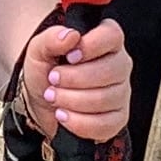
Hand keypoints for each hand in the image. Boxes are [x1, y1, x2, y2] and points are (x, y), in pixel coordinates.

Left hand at [18, 18, 133, 149]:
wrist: (39, 103)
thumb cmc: (45, 71)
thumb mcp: (39, 50)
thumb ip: (51, 38)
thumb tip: (70, 35)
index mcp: (105, 42)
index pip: (112, 36)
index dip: (91, 45)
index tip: (70, 56)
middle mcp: (119, 65)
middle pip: (109, 70)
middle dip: (74, 78)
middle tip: (53, 79)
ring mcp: (121, 93)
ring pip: (104, 99)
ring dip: (71, 100)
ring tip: (53, 97)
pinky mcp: (117, 119)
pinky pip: (105, 124)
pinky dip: (78, 122)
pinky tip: (63, 115)